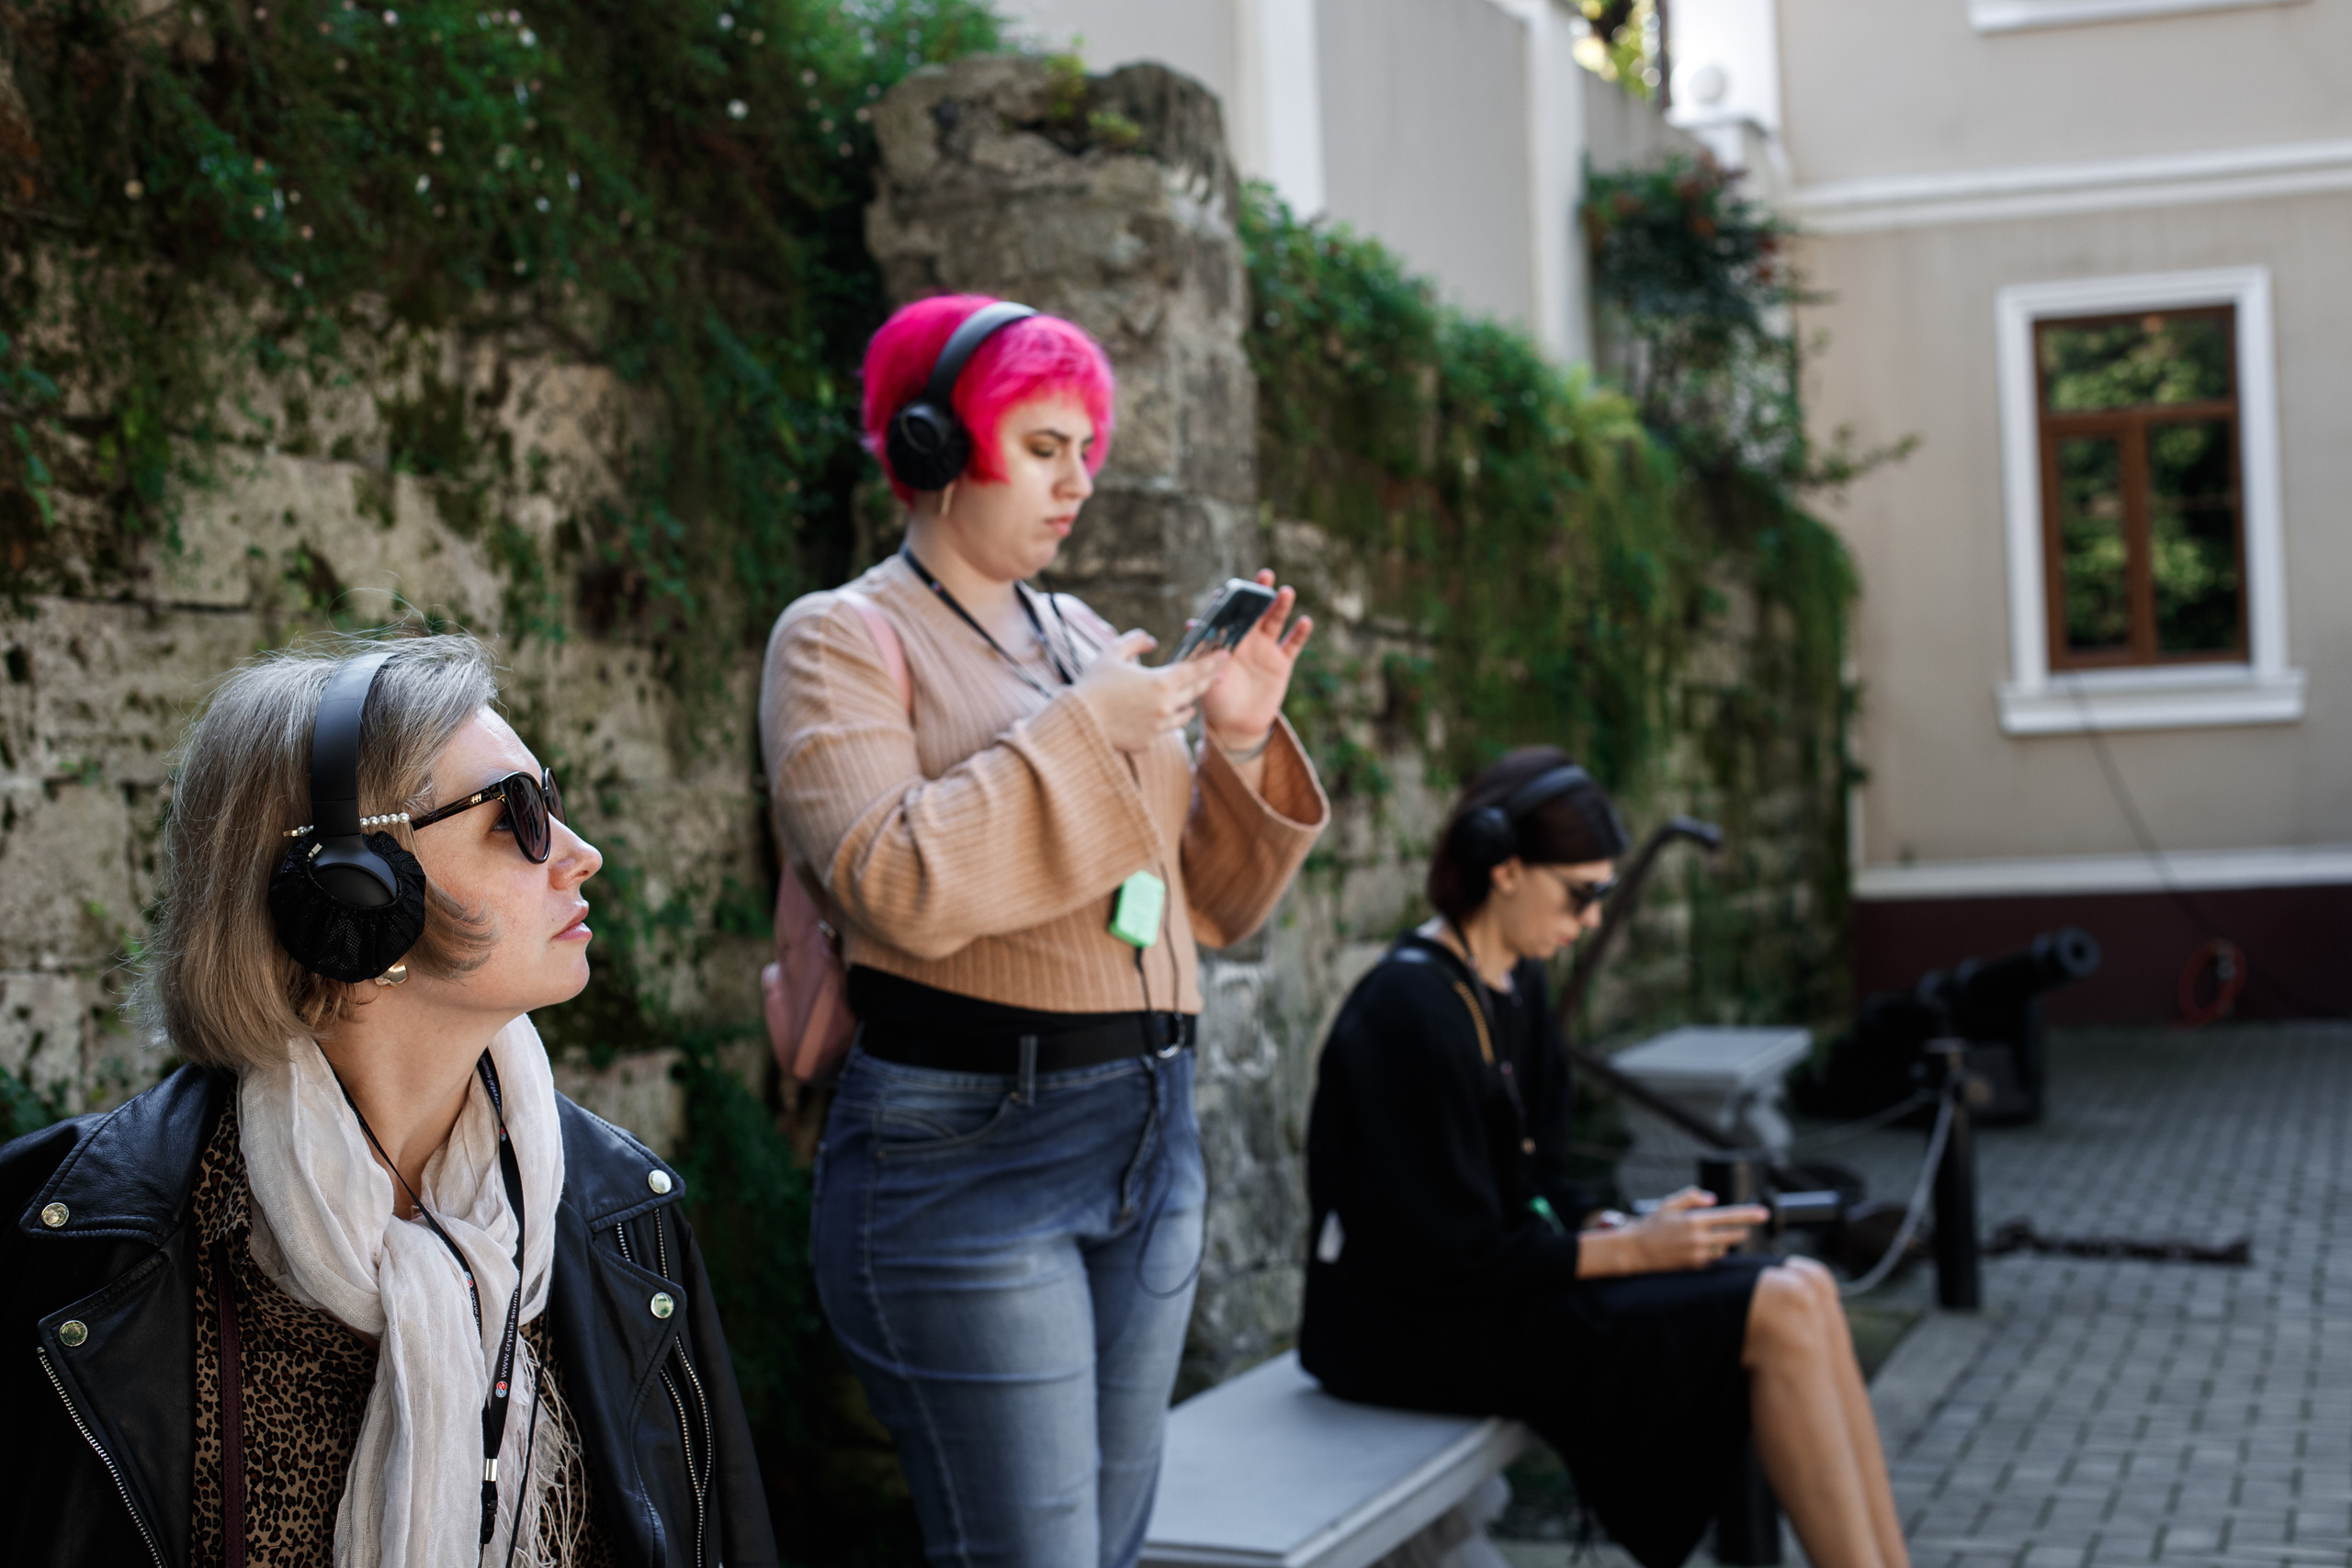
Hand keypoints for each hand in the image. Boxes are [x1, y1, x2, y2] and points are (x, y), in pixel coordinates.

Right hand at [1076, 630, 1230, 753]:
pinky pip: (1165, 729)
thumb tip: (1152, 640)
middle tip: (1217, 673)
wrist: (1077, 722)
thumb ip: (1136, 641)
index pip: (1195, 670)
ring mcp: (1158, 727)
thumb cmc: (1093, 684)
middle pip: (1195, 692)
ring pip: (1184, 715)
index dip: (1213, 661)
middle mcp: (1165, 707)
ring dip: (1189, 704)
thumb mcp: (1112, 653)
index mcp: (1160, 683)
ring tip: (1191, 698)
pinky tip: (1165, 716)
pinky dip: (1167, 720)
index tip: (1225, 654)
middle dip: (1207, 680)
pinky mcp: (1148, 742)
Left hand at [1196, 570, 1313, 751]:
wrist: (1236, 726)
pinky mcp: (1282, 663)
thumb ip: (1202, 657)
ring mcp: (1266, 649)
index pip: (1227, 615)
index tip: (1229, 589)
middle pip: (1254, 610)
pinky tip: (1304, 621)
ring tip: (1285, 592)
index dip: (1229, 601)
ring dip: (1280, 606)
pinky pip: (1293, 645)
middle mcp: (1246, 639)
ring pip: (1275, 622)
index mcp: (1225, 640)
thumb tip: (1193, 631)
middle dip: (1259, 592)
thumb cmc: (1215, 701)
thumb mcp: (1204, 680)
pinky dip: (1300, 633)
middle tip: (1264, 575)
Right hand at [1626, 1188, 1768, 1271]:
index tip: (1764, 1214)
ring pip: (1724, 1249)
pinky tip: (1695, 1248)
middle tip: (1736, 1228)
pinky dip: (1711, 1252)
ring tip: (1705, 1238)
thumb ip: (1691, 1197)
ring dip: (1722, 1243)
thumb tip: (1713, 1199)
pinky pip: (1712, 1259)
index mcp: (1694, 1220)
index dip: (1749, 1215)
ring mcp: (1698, 1255)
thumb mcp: (1669, 1204)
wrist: (1636, 1251)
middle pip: (1733, 1236)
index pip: (1729, 1216)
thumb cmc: (1652, 1224)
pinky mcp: (1695, 1267)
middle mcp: (1699, 1238)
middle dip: (1738, 1231)